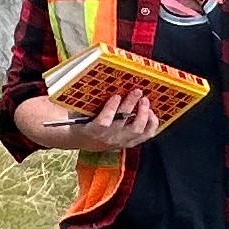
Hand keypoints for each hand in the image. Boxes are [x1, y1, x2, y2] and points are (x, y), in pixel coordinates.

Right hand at [18, 90, 161, 153]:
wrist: (84, 141)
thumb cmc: (81, 123)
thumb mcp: (76, 114)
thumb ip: (83, 105)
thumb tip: (86, 87)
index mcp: (93, 131)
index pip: (103, 122)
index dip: (111, 109)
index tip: (116, 96)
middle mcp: (109, 138)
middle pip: (124, 123)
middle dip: (131, 105)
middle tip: (137, 92)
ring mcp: (121, 141)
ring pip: (137, 129)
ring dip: (143, 113)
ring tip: (144, 100)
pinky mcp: (130, 142)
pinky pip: (146, 135)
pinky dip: (151, 123)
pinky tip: (151, 112)